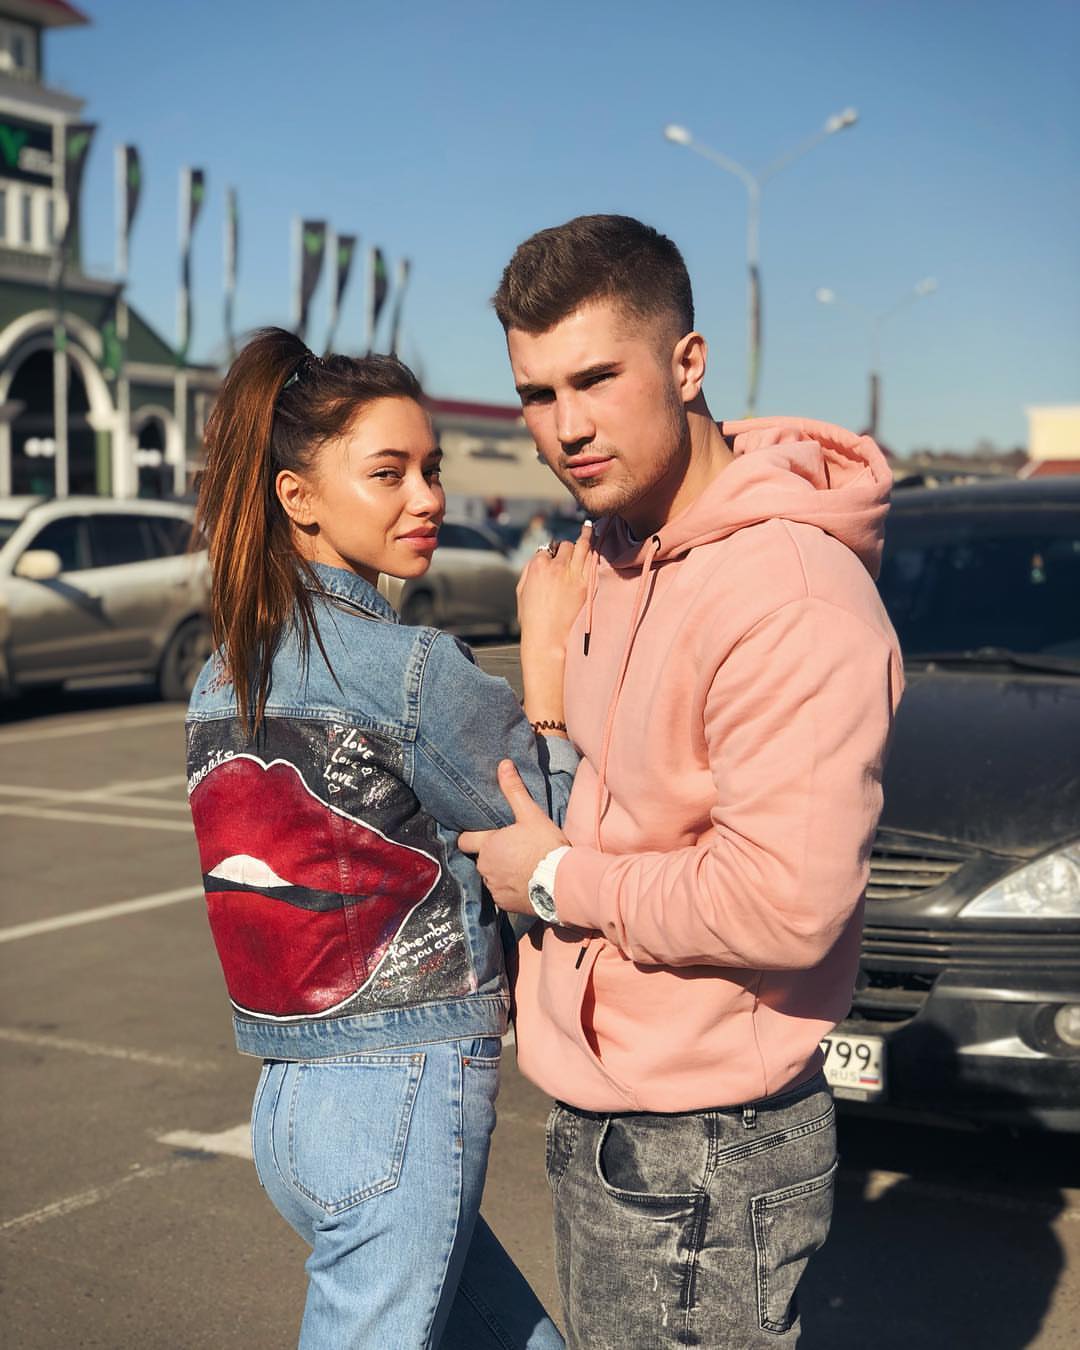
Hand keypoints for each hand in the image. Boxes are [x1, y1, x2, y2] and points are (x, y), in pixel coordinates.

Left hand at [458, 760, 568, 915]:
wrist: (562, 883)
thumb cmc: (545, 846)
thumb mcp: (531, 815)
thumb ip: (514, 791)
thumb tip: (503, 764)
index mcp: (488, 845)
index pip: (464, 839)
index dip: (470, 836)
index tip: (481, 835)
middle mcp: (485, 867)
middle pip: (482, 858)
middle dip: (493, 854)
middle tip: (514, 849)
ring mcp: (494, 887)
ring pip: (492, 876)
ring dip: (501, 872)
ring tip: (522, 867)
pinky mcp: (504, 904)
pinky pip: (501, 894)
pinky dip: (510, 889)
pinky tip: (525, 883)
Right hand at [517, 522, 591, 661]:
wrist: (548, 639)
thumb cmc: (532, 619)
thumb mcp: (521, 593)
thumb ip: (529, 572)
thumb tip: (538, 559)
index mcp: (537, 566)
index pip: (546, 551)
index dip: (549, 555)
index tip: (553, 559)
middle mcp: (556, 566)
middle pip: (565, 546)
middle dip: (566, 548)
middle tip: (568, 553)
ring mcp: (573, 574)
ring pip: (582, 547)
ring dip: (585, 536)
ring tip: (589, 527)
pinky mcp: (586, 584)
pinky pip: (592, 560)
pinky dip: (593, 551)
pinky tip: (595, 543)